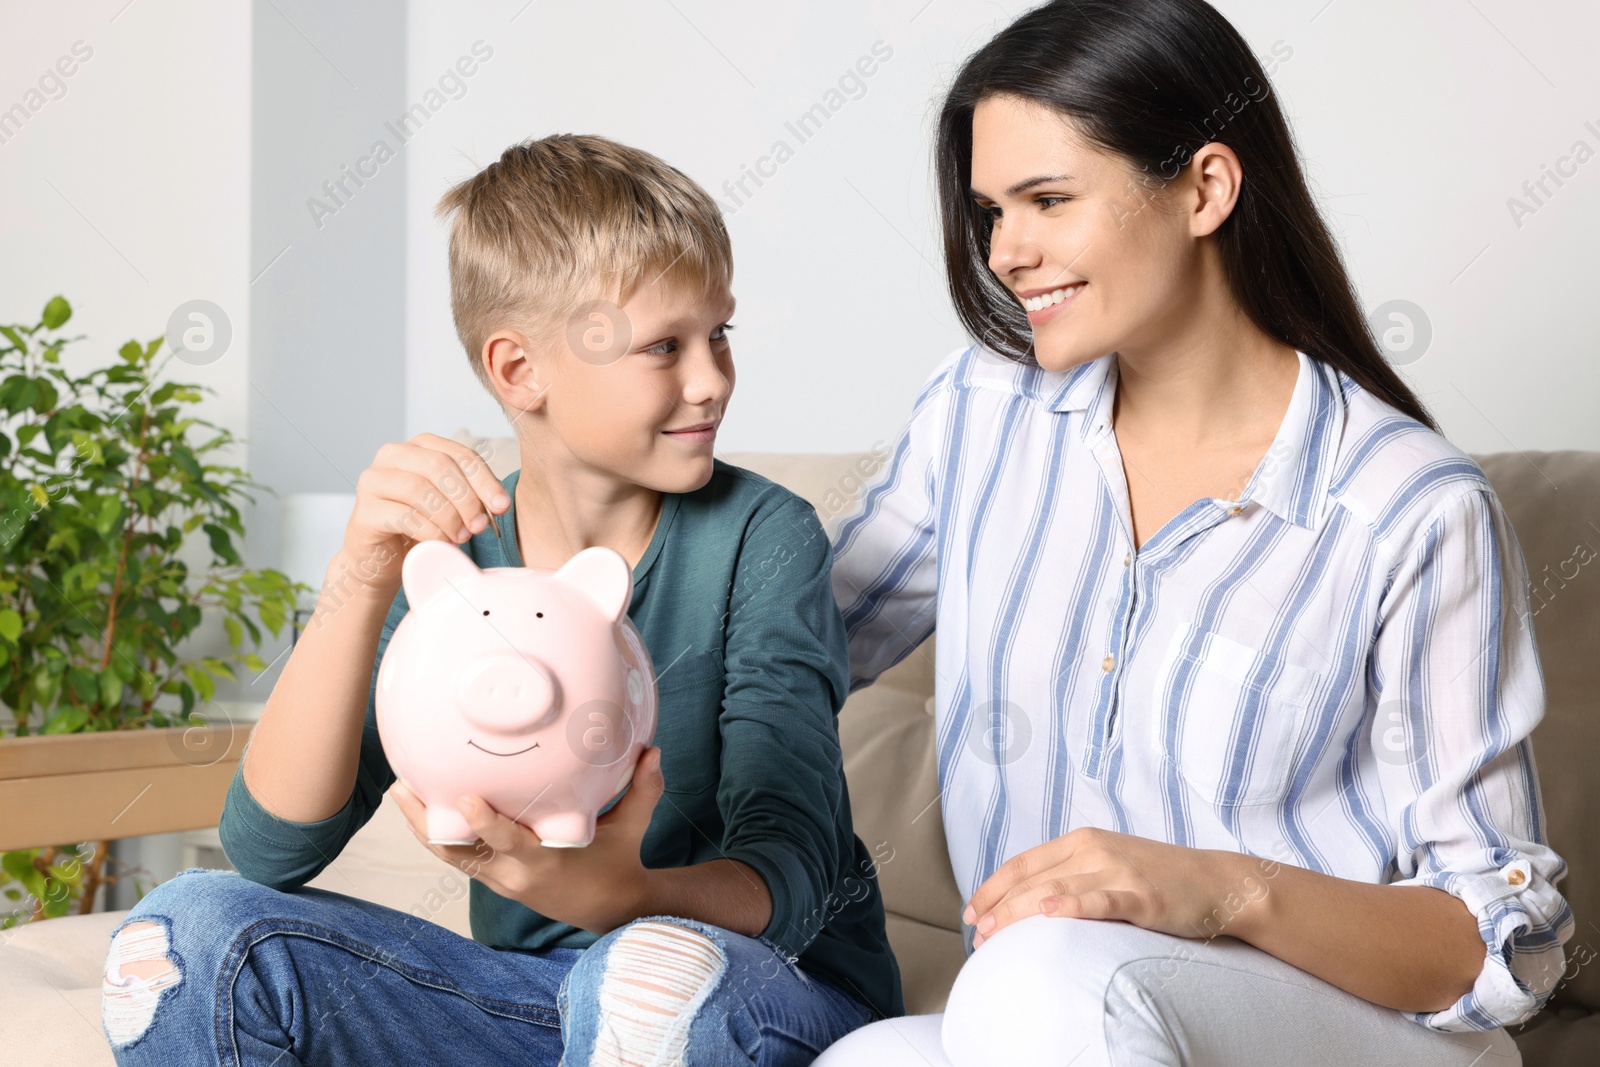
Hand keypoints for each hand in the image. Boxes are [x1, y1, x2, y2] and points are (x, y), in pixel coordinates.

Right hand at [337, 432, 509, 600]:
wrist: (381, 560)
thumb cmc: (420, 528)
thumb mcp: (452, 505)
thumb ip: (473, 496)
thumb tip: (499, 503)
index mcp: (420, 446)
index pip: (460, 454)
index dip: (485, 480)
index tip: (502, 506)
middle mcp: (393, 455)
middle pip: (439, 466)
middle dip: (466, 498)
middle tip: (479, 526)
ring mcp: (373, 480)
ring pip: (419, 488)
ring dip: (448, 516)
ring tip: (461, 537)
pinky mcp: (364, 511)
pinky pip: (403, 516)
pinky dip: (429, 531)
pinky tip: (441, 543)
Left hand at [388, 747, 666, 933]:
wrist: (607, 908)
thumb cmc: (618, 861)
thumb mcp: (632, 827)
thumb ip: (642, 789)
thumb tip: (652, 749)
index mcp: (544, 860)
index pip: (508, 843)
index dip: (484, 823)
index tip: (464, 797)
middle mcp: (514, 873)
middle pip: (458, 851)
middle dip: (428, 820)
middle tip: (403, 785)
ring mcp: (498, 879)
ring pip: (449, 854)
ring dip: (422, 824)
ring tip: (400, 789)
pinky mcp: (492, 878)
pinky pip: (456, 856)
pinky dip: (437, 832)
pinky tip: (421, 804)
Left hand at [961, 827, 1270, 947]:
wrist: (1218, 882)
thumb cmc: (1159, 878)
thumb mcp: (1108, 864)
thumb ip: (1071, 874)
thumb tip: (1028, 901)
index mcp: (1082, 841)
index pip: (1023, 863)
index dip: (992, 888)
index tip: (970, 913)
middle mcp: (1095, 851)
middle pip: (1032, 880)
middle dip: (998, 908)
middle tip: (977, 935)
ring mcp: (1119, 871)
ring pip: (1056, 890)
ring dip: (1019, 913)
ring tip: (994, 933)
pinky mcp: (1142, 896)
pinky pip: (1101, 901)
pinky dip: (1073, 905)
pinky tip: (1050, 913)